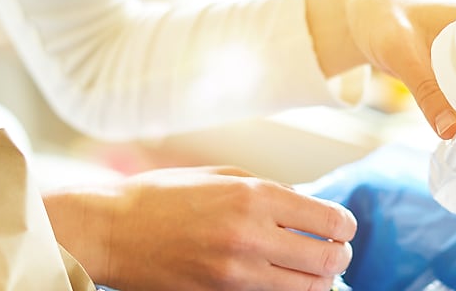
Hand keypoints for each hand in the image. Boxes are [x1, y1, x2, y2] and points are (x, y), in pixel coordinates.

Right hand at [43, 166, 356, 289]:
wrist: (111, 230)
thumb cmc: (163, 196)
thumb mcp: (223, 176)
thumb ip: (271, 191)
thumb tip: (310, 208)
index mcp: (254, 196)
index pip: (331, 220)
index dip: (344, 226)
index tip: (340, 228)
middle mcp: (251, 235)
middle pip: (330, 259)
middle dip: (339, 256)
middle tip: (332, 252)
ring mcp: (236, 273)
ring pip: (309, 289)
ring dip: (317, 280)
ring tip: (309, 271)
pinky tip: (280, 280)